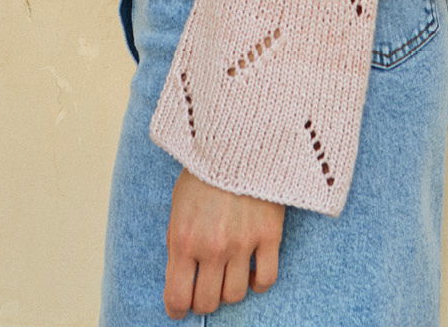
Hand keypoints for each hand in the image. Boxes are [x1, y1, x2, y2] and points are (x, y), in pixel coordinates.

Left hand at [163, 166, 283, 318]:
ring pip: (236, 295)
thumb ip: (177, 240)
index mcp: (184, 239)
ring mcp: (243, 243)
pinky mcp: (269, 235)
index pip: (178, 296)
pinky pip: (266, 279)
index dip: (177, 309)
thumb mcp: (178, 204)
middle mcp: (212, 247)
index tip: (179, 308)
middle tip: (204, 290)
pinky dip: (259, 283)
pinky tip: (253, 272)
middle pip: (208, 301)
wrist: (239, 138)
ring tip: (229, 275)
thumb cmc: (204, 169)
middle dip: (203, 300)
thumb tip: (180, 275)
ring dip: (229, 290)